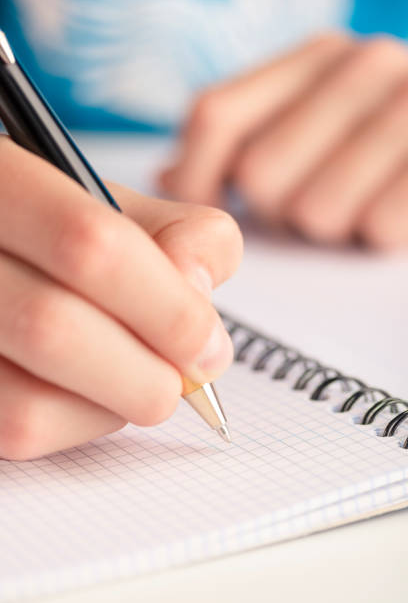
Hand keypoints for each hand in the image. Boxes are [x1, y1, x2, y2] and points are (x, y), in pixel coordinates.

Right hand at [0, 138, 241, 459]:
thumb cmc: (75, 232)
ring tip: (135, 376)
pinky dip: (83, 425)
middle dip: (148, 373)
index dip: (168, 309)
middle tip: (185, 379)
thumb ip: (189, 240)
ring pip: (31, 404)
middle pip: (53, 329)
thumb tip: (203, 332)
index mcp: (7, 182)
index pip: (90, 246)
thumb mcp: (133, 210)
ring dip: (117, 406)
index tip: (208, 347)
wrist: (14, 252)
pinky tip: (92, 390)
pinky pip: (23, 430)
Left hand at [161, 33, 407, 247]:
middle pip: (261, 173)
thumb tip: (166, 175)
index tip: (208, 212)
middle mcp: (363, 67)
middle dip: (279, 211)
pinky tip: (389, 211)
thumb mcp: (308, 125)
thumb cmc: (379, 150)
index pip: (215, 116)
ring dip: (329, 226)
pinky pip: (376, 226)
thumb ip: (239, 140)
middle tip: (311, 204)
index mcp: (315, 58)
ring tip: (354, 207)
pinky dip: (376, 235)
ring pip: (315, 209)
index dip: (195, 177)